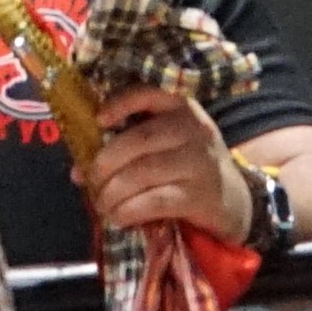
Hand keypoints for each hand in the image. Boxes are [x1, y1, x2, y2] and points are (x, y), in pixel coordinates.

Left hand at [81, 87, 259, 249]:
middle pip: (138, 140)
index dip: (122, 103)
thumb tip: (78, 171)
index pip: (150, 93)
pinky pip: (155, 201)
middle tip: (90, 180)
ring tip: (102, 204)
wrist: (234, 199)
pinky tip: (119, 217)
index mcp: (181, 108)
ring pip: (143, 172)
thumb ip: (127, 147)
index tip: (98, 120)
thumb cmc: (188, 166)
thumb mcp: (167, 144)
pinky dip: (130, 210)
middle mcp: (193, 129)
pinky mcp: (199, 195)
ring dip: (113, 192)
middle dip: (105, 163)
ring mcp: (198, 162)